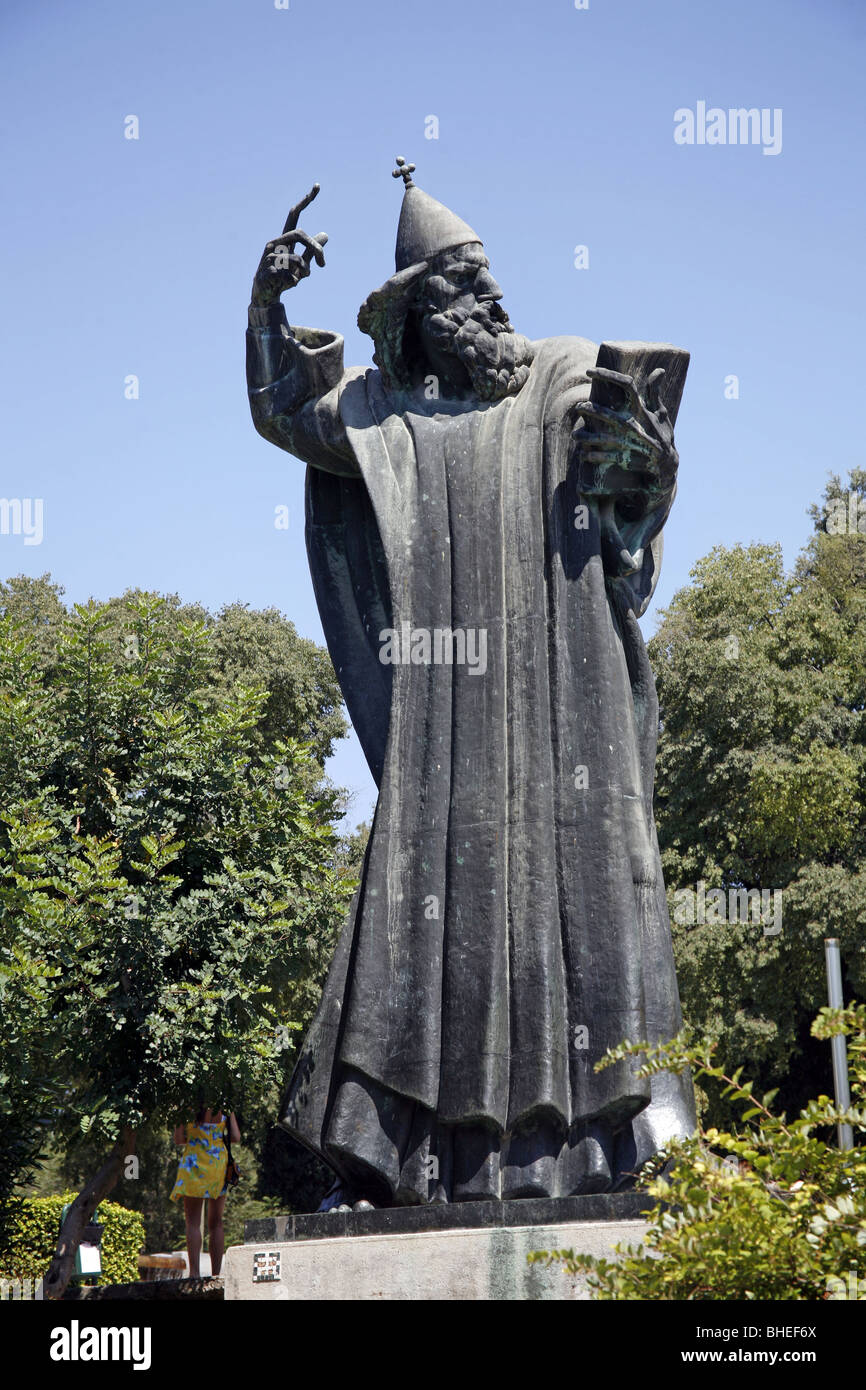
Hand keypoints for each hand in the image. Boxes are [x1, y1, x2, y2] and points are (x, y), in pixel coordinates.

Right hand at [251, 183, 327, 307]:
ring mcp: (268, 256)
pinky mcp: (267, 270)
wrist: (266, 294)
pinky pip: (289, 275)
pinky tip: (288, 285)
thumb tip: (326, 234)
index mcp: (283, 238)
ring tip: (302, 278)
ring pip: (297, 259)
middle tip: (323, 264)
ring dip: (305, 271)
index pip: (294, 215)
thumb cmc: (283, 276)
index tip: (318, 186)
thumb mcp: (301, 263)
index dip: (306, 201)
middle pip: (300, 234)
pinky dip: (294, 282)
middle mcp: (275, 242)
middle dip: (315, 248)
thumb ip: (312, 250)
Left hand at [572, 367, 677, 497]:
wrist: (666, 463)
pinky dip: (591, 456)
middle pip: (605, 412)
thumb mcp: (661, 413)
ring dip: (584, 436)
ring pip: (599, 438)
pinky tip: (583, 455)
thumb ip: (655, 392)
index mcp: (641, 410)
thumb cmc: (661, 434)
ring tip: (575, 434)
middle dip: (588, 408)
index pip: (626, 385)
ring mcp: (627, 442)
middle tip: (578, 407)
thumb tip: (659, 369)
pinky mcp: (624, 458)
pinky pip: (603, 457)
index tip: (590, 370)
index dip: (608, 375)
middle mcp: (632, 424)